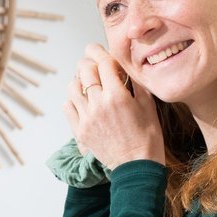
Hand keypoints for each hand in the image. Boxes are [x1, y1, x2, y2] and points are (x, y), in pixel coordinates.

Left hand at [63, 43, 165, 168]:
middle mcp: (99, 104)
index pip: (102, 62)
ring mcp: (87, 118)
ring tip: (88, 83)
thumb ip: (136, 83)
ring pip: (72, 87)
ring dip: (79, 80)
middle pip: (84, 70)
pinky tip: (83, 101)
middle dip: (88, 62)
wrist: (136, 167)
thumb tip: (125, 66)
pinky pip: (68, 106)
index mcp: (117, 96)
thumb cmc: (147, 138)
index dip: (99, 51)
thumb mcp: (148, 106)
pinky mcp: (80, 131)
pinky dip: (73, 99)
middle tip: (93, 63)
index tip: (98, 49)